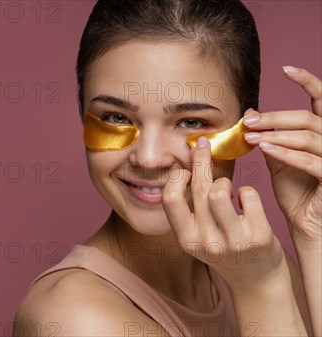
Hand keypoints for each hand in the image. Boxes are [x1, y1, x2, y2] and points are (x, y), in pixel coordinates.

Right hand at [162, 137, 285, 286]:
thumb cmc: (222, 247)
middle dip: (200, 159)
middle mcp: (206, 242)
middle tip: (203, 143)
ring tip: (228, 188)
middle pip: (198, 188)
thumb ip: (191, 206)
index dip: (176, 177)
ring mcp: (233, 241)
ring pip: (221, 190)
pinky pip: (249, 194)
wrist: (254, 279)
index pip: (170, 198)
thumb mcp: (198, 234)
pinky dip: (247, 191)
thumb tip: (187, 161)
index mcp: (186, 239)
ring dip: (225, 180)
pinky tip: (246, 201)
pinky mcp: (259, 236)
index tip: (184, 169)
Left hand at [243, 66, 321, 241]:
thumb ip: (270, 137)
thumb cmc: (296, 193)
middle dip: (276, 117)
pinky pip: (312, 161)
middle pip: (307, 118)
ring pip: (309, 137)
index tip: (286, 68)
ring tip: (251, 137)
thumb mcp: (279, 161)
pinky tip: (266, 149)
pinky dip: (287, 154)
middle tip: (249, 121)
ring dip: (277, 135)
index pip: (320, 100)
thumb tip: (251, 112)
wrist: (307, 225)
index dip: (307, 82)